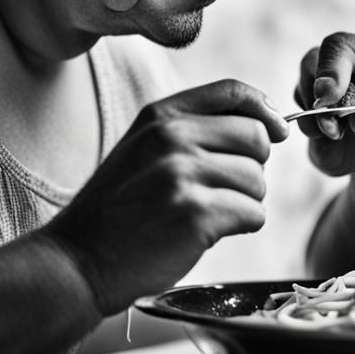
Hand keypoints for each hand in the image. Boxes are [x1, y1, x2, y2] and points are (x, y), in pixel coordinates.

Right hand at [44, 80, 288, 315]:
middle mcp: (172, 137)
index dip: (265, 111)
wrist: (77, 261)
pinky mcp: (196, 215)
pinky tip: (207, 233)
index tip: (277, 130)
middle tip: (222, 189)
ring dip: (244, 202)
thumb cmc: (119, 210)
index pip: (232, 92)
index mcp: (161, 116)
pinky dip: (241, 227)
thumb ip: (195, 129)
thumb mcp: (144, 148)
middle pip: (256, 137)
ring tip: (206, 213)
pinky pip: (253, 214)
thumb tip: (270, 125)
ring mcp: (183, 175)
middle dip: (251, 167)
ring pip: (257, 180)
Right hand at [293, 32, 354, 183]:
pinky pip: (308, 135)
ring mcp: (331, 95)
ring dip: (320, 126)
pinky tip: (350, 159)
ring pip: (305, 99)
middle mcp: (350, 69)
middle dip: (322, 104)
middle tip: (336, 132)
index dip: (330, 68)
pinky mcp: (320, 123)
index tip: (327, 98)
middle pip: (312, 66)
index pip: (342, 47)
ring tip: (345, 141)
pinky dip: (325, 151)